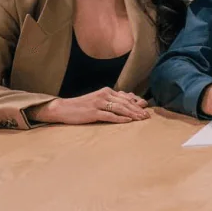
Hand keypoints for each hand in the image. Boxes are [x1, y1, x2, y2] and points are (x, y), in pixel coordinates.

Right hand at [28, 88, 149, 124]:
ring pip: (120, 108)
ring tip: (141, 118)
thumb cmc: (83, 106)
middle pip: (125, 102)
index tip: (146, 108)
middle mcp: (104, 95)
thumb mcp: (99, 101)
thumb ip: (112, 101)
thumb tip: (129, 104)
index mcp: (107, 91)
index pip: (126, 97)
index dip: (137, 103)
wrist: (63, 108)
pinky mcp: (93, 112)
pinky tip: (128, 121)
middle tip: (147, 116)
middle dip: (138, 109)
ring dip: (132, 114)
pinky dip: (120, 118)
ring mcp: (98, 103)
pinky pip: (109, 115)